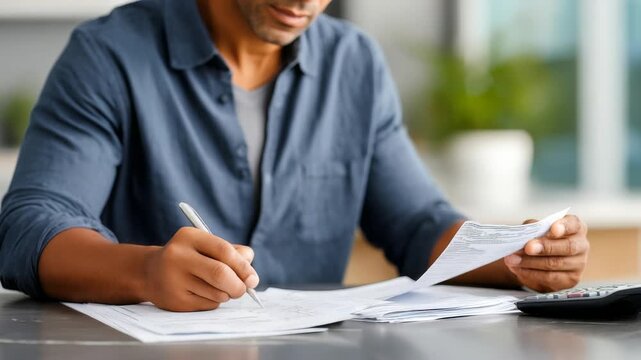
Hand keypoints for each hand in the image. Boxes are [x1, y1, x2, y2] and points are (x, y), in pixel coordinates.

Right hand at [142, 227, 258, 310]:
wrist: (150, 273)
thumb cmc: (190, 258)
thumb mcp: (207, 247)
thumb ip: (233, 254)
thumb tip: (251, 276)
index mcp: (189, 237)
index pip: (224, 251)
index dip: (243, 266)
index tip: (253, 279)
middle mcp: (178, 256)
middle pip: (220, 273)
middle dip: (238, 285)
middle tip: (244, 290)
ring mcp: (174, 279)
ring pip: (216, 292)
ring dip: (227, 294)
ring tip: (219, 288)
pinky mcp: (175, 300)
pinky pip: (208, 304)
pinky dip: (215, 301)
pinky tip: (203, 294)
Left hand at [504, 215, 588, 291]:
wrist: (537, 262)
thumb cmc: (539, 240)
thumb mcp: (535, 229)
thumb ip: (532, 228)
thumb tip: (525, 235)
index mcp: (575, 228)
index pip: (574, 224)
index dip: (564, 226)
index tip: (553, 228)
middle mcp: (581, 245)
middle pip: (567, 247)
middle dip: (545, 247)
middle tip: (528, 247)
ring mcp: (578, 264)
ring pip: (556, 263)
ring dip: (531, 262)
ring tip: (514, 259)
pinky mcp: (570, 280)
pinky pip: (550, 277)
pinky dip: (531, 273)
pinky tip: (518, 268)